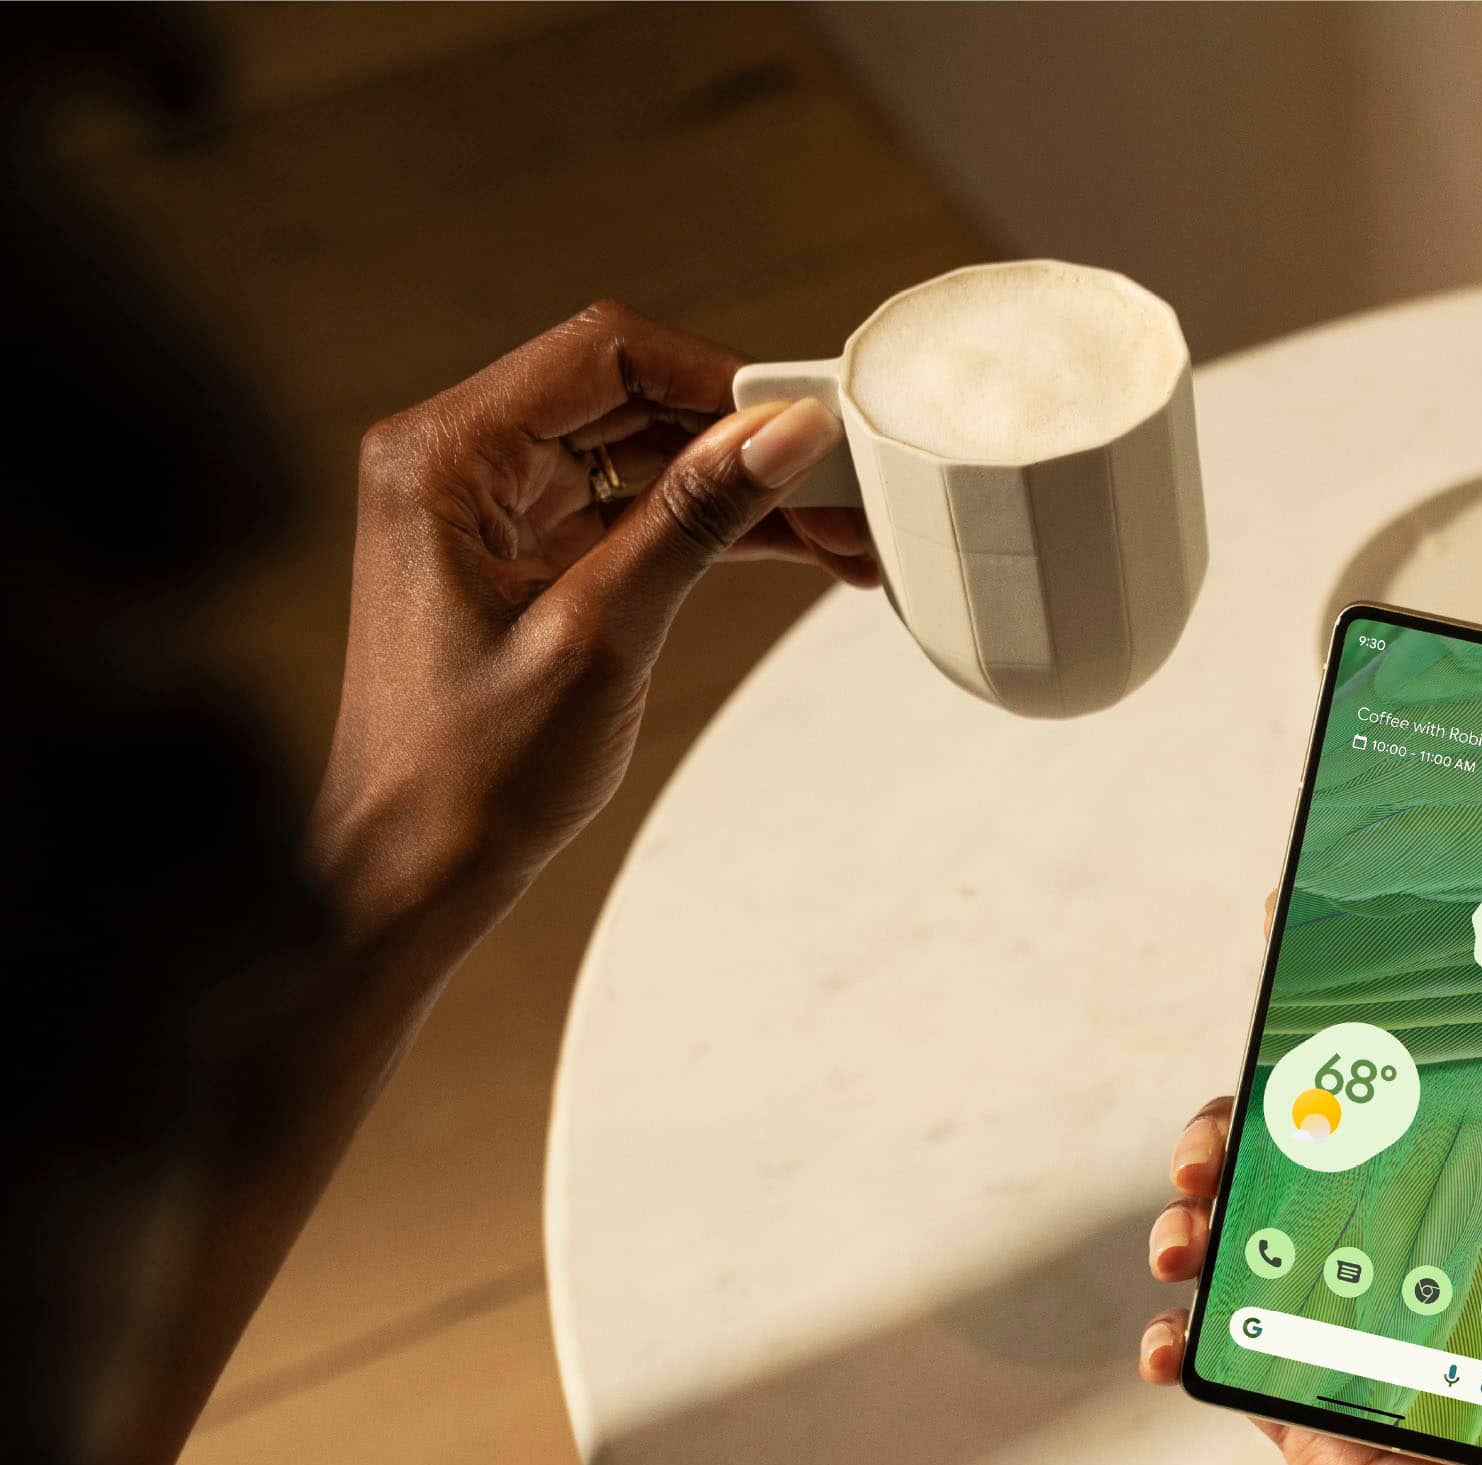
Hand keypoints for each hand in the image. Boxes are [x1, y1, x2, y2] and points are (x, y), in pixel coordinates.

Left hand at [312, 298, 877, 930]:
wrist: (412, 869)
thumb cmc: (469, 772)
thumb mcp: (601, 632)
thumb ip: (694, 519)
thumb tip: (784, 431)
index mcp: (443, 457)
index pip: (603, 354)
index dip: (716, 378)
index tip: (805, 425)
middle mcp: (458, 462)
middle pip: (629, 397)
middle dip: (742, 437)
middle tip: (844, 487)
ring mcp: (492, 509)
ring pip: (642, 454)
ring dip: (739, 488)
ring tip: (840, 534)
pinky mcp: (526, 557)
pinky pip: (632, 511)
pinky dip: (709, 529)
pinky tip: (792, 552)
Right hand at [1138, 1016, 1481, 1464]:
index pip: (1458, 1123)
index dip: (1390, 1055)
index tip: (1321, 989)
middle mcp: (1451, 1296)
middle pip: (1338, 1173)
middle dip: (1262, 1133)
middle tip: (1215, 1133)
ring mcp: (1375, 1362)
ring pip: (1271, 1250)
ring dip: (1208, 1220)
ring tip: (1182, 1228)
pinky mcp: (1318, 1438)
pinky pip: (1235, 1362)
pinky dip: (1184, 1338)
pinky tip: (1166, 1337)